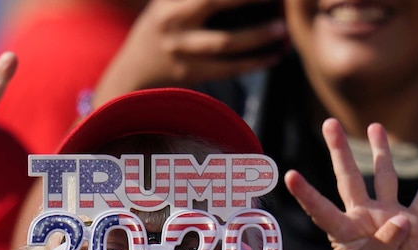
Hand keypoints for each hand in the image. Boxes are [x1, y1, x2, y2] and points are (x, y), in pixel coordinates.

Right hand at [91, 0, 285, 108]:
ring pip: (226, 45)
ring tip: (283, 31)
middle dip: (251, 2)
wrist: (134, 70)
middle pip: (218, 8)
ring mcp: (183, 54)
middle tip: (281, 1)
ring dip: (257, 38)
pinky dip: (254, 62)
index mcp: (171, 7)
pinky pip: (229, 69)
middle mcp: (175, 28)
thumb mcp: (167, 2)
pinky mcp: (193, 74)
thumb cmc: (159, 26)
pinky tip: (274, 55)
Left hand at [285, 119, 417, 249]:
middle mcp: (363, 218)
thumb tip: (401, 219)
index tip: (289, 175)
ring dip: (381, 153)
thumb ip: (383, 245)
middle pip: (349, 178)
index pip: (322, 209)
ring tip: (375, 127)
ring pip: (384, 178)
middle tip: (329, 123)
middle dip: (340, 151)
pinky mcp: (415, 224)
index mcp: (344, 233)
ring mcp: (389, 218)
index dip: (306, 194)